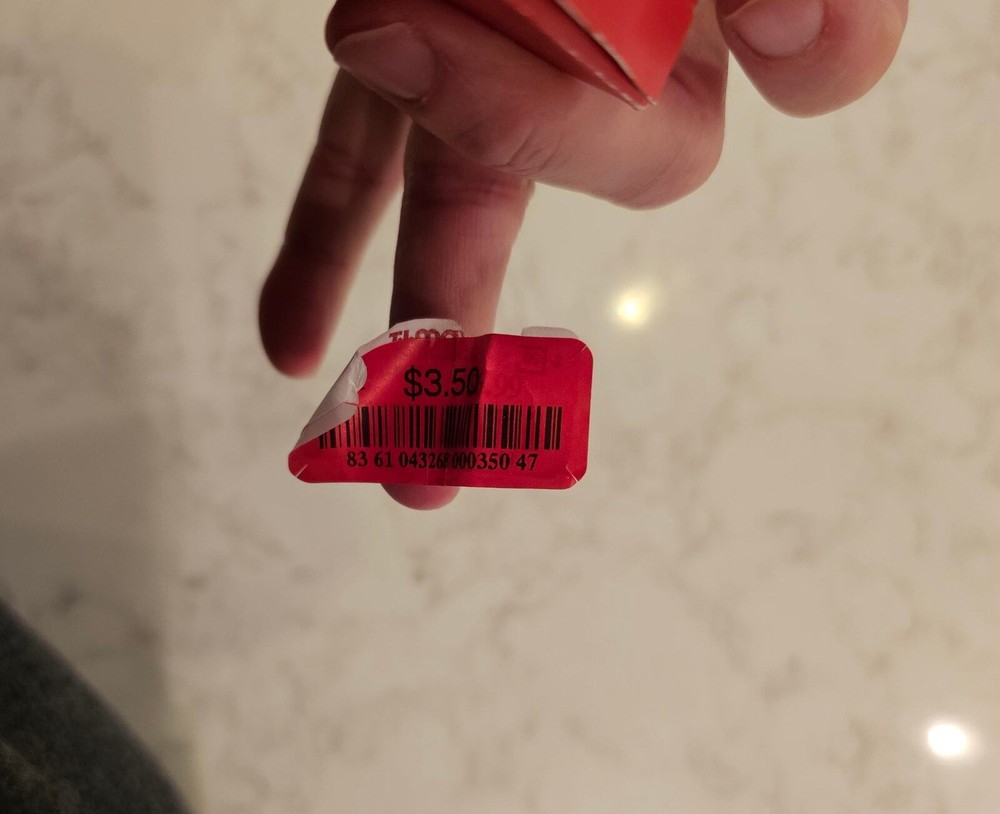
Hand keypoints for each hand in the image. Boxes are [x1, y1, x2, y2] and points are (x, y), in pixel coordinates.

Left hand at [261, 0, 906, 509]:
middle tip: (400, 30)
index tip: (780, 9)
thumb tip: (804, 27)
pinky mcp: (402, 45)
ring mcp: (512, 53)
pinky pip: (364, 161)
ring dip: (424, 306)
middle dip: (534, 118)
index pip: (817, 62)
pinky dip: (326, 246)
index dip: (812, 45)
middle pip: (641, 153)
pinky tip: (292, 339)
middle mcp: (640, 42)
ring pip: (475, 199)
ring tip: (354, 393)